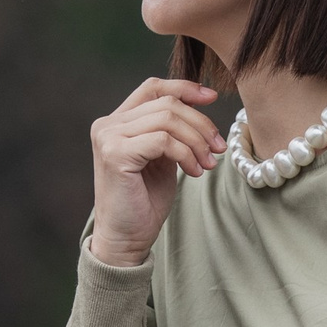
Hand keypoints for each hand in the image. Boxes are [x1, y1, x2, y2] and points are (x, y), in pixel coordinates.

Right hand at [87, 78, 223, 266]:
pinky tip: (194, 173)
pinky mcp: (116, 154)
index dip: (184, 88)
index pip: (152, 88)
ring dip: (196, 142)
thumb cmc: (144, 201)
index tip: (212, 98)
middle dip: (200, 124)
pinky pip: (163, 141)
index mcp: (117, 122)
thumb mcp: (162, 157)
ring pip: (168, 120)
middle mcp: (108, 125)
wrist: (125, 238)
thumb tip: (201, 102)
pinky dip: (186, 155)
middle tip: (218, 149)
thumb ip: (171, 131)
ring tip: (208, 165)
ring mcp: (109, 138)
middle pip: (166, 104)